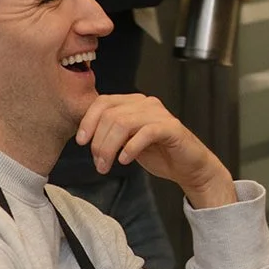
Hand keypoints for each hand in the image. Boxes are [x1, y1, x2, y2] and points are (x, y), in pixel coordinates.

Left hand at [75, 94, 235, 207]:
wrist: (188, 167)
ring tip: (107, 166)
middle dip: (98, 142)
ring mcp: (160, 114)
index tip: (81, 141)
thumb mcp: (127, 141)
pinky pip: (145, 133)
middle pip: (110, 114)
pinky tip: (125, 160)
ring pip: (123, 123)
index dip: (88, 120)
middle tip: (98, 163)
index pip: (103, 101)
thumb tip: (85, 136)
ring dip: (109, 148)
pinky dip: (130, 148)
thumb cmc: (159, 153)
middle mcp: (147, 104)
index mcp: (134, 103)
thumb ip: (111, 133)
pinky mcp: (171, 128)